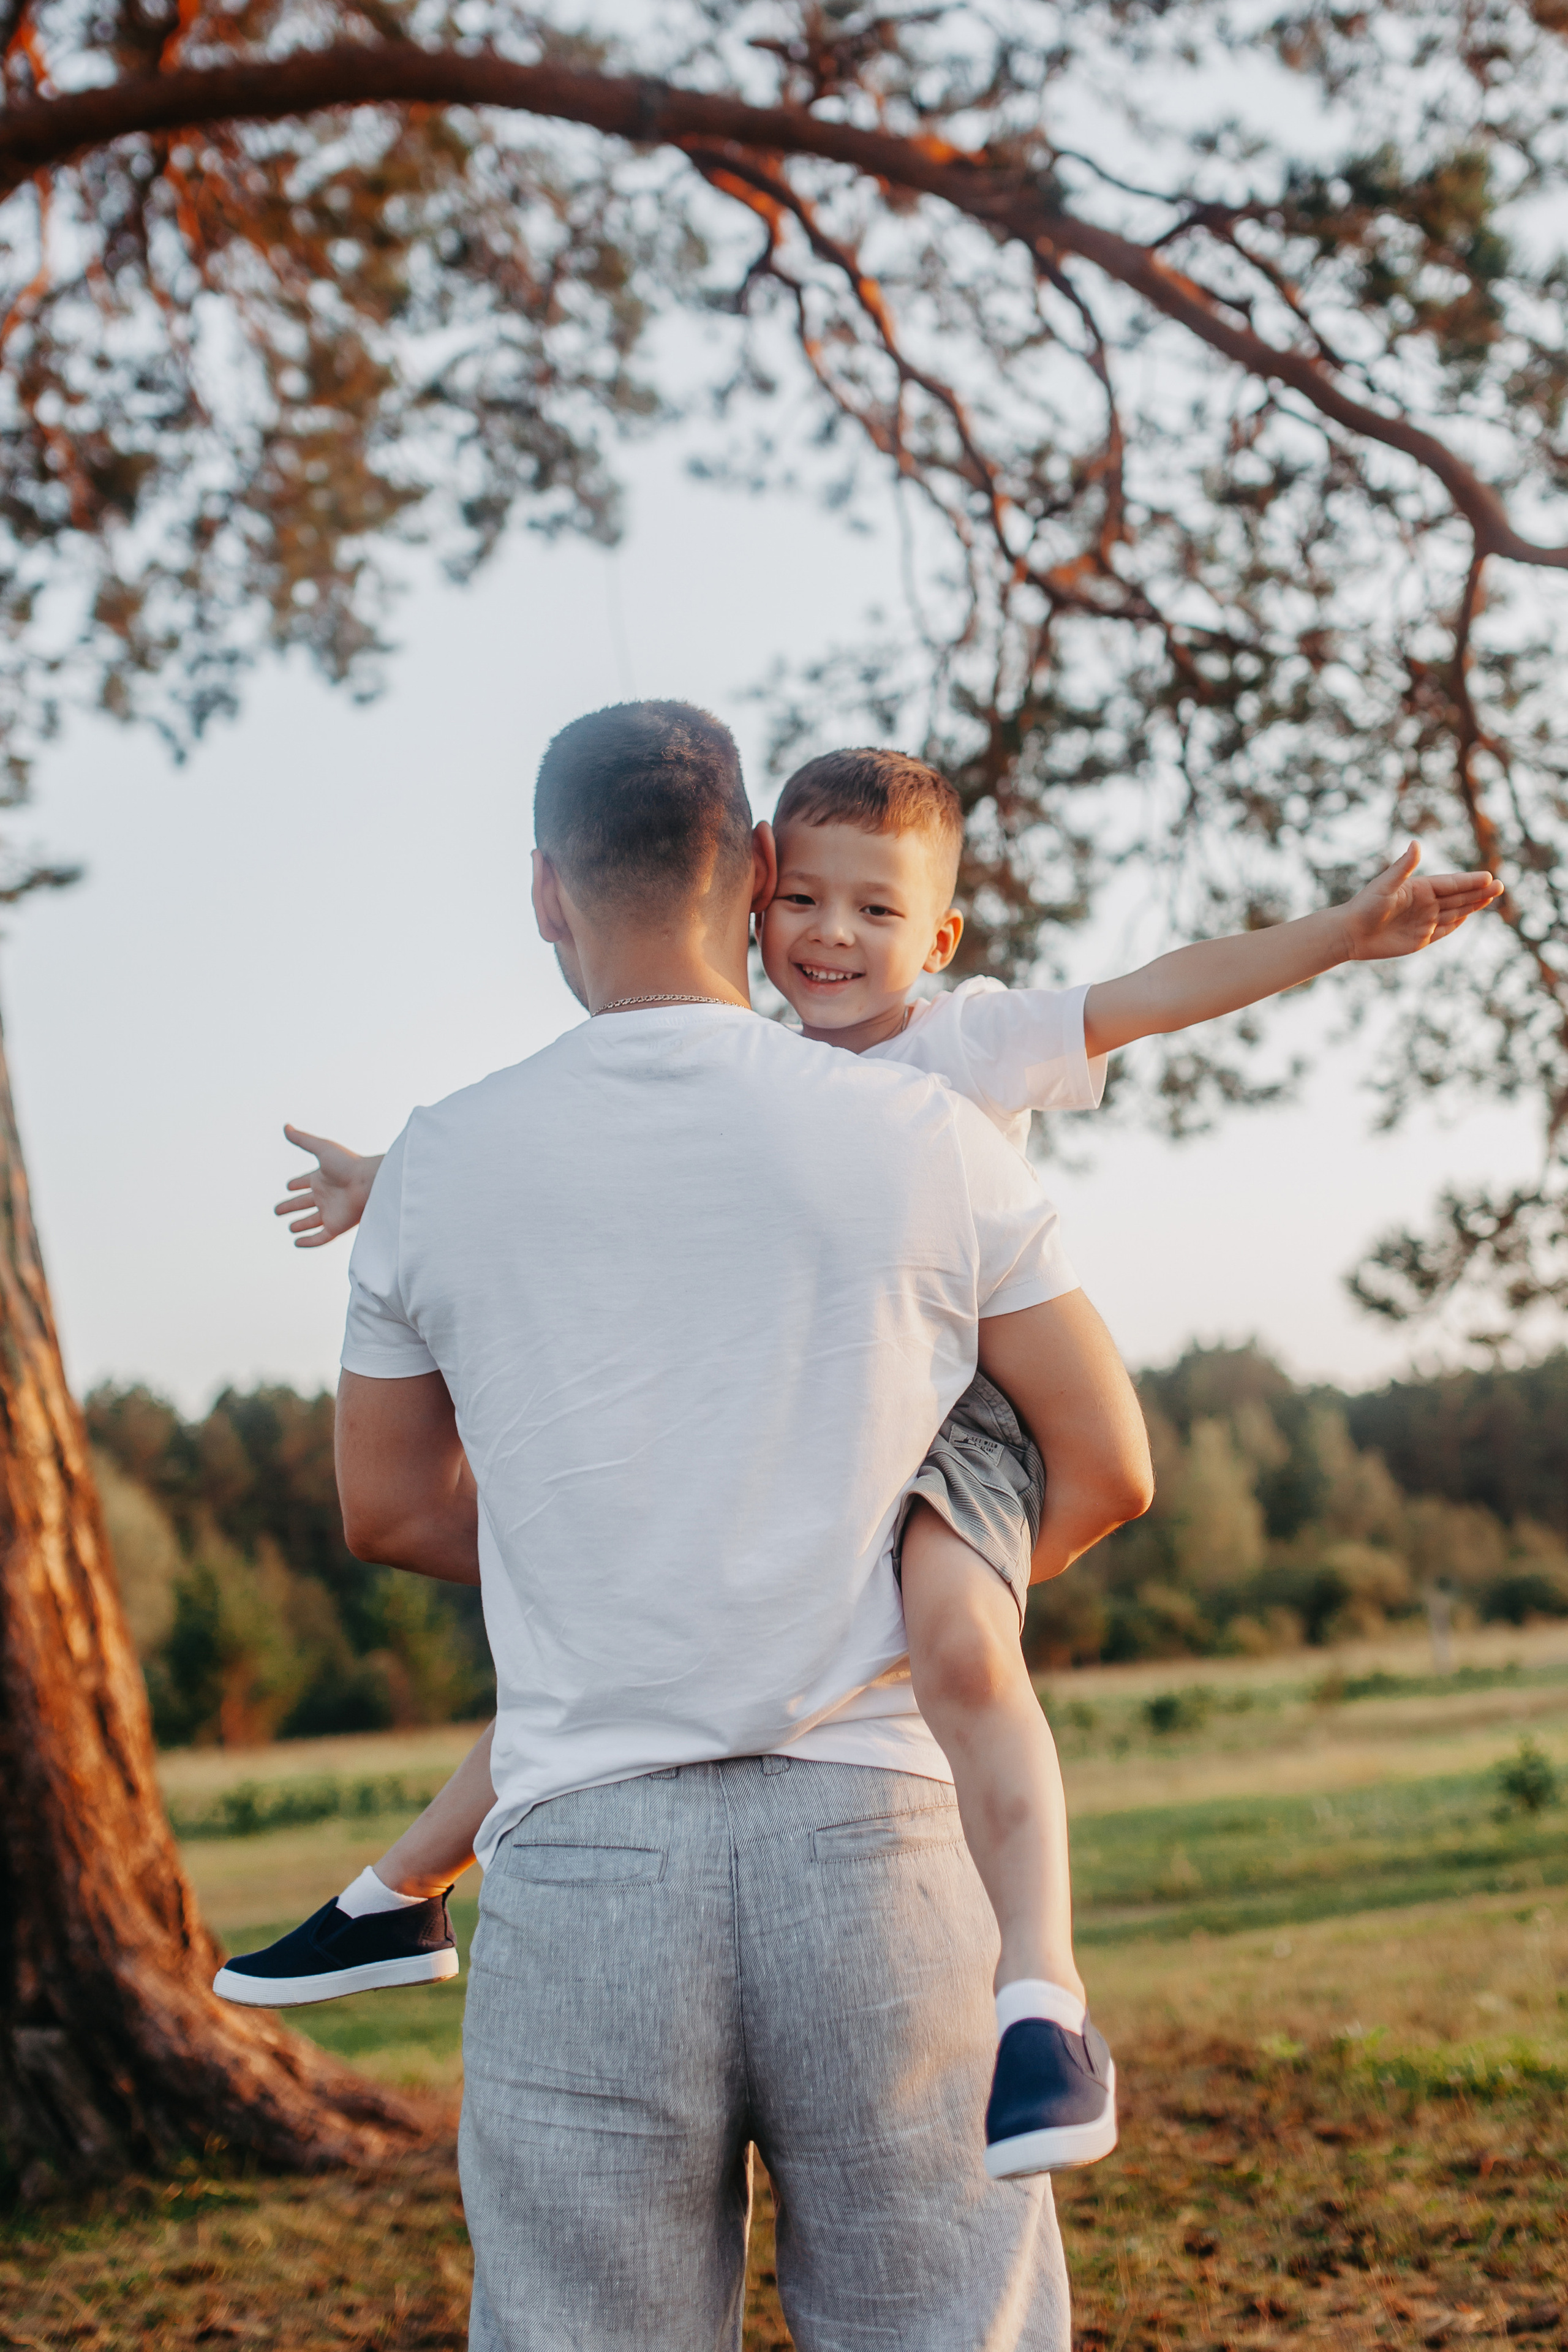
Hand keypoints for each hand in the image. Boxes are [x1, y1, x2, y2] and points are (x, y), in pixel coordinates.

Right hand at [273, 1124, 381, 1247]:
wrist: (370, 1183)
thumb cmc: (349, 1164)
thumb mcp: (322, 1148)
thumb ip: (303, 1139)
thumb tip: (286, 1127)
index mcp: (321, 1178)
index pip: (304, 1182)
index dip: (296, 1184)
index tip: (288, 1186)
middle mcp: (325, 1195)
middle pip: (304, 1203)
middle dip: (291, 1206)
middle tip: (277, 1210)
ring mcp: (331, 1212)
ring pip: (311, 1221)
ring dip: (300, 1225)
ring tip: (291, 1227)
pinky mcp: (336, 1226)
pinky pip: (320, 1238)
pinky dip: (308, 1242)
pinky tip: (297, 1242)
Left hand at [1343, 842, 1502, 962]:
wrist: (1350, 934)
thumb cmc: (1364, 906)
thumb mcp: (1385, 885)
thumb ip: (1403, 866)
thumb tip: (1417, 844)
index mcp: (1419, 888)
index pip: (1451, 883)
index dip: (1470, 881)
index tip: (1489, 877)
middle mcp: (1425, 903)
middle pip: (1458, 896)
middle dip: (1479, 892)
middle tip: (1501, 886)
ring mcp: (1424, 921)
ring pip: (1455, 912)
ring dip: (1473, 905)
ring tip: (1492, 897)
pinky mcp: (1420, 939)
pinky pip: (1444, 929)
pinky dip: (1457, 923)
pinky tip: (1469, 916)